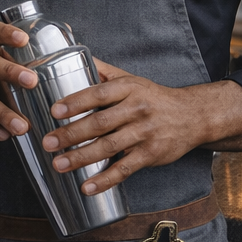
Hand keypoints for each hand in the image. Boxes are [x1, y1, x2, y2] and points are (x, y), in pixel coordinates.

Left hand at [40, 61, 241, 193]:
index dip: (75, 102)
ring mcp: (145, 133)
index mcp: (129, 88)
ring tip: (59, 164)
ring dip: (82, 157)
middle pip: (100, 123)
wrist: (194, 116)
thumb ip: (101, 71)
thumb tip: (69, 55)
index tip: (54, 111)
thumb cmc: (153, 98)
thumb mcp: (130, 79)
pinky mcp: (152, 154)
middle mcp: (137, 109)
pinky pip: (125, 169)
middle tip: (48, 142)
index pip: (98, 94)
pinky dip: (105, 180)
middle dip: (71, 134)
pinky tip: (87, 187)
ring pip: (109, 147)